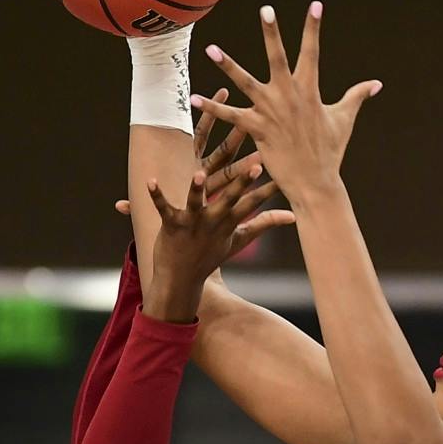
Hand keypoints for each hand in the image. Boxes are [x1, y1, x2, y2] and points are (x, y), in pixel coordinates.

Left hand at [134, 155, 293, 322]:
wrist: (180, 279)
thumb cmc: (210, 256)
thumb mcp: (239, 239)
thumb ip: (264, 224)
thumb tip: (293, 216)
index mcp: (228, 223)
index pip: (252, 204)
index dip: (268, 190)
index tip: (284, 175)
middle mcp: (212, 222)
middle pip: (230, 199)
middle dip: (243, 182)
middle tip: (257, 164)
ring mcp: (192, 223)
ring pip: (196, 202)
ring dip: (197, 188)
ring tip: (200, 174)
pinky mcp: (171, 225)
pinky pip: (163, 208)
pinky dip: (156, 195)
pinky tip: (150, 180)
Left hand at [190, 3, 381, 196]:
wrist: (316, 182)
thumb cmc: (330, 151)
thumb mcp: (345, 119)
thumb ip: (357, 96)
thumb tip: (377, 84)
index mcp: (309, 90)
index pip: (312, 52)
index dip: (314, 28)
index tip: (316, 5)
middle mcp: (289, 95)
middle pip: (277, 57)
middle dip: (272, 32)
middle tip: (266, 9)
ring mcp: (271, 111)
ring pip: (245, 82)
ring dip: (227, 65)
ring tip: (211, 49)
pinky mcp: (257, 129)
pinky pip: (230, 116)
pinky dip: (212, 108)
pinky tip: (194, 97)